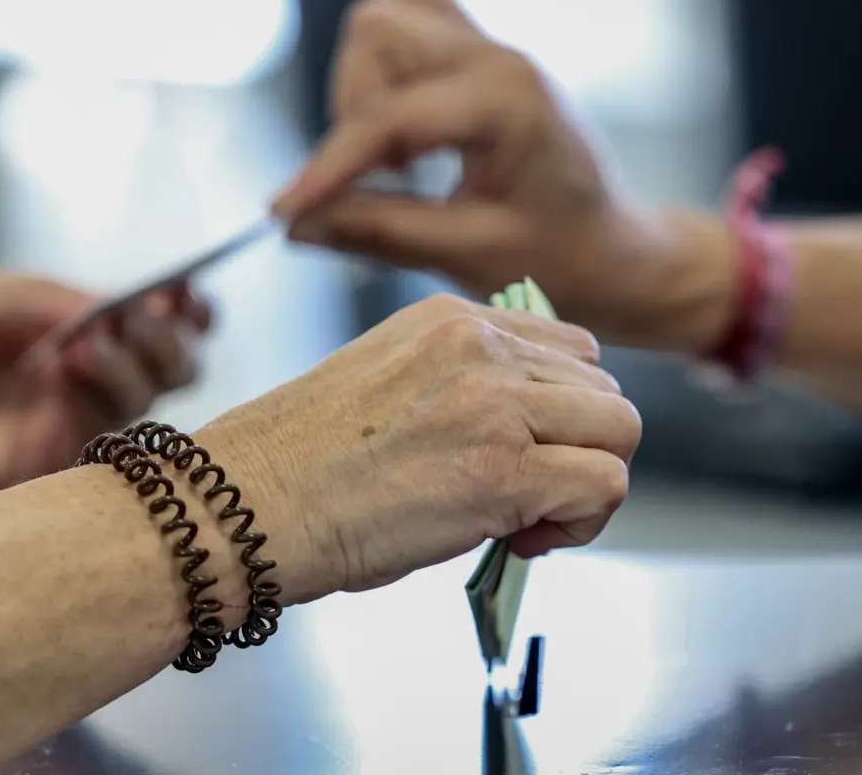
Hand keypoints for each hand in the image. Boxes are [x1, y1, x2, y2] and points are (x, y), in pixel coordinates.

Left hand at [0, 263, 209, 515]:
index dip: (176, 306)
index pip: (141, 324)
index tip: (187, 287)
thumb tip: (124, 307)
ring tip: (96, 336)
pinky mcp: (58, 461)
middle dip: (176, 334)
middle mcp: (76, 382)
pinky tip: (77, 359)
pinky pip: (118, 428)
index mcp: (60, 338)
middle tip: (152, 312)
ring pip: (153, 394)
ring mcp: (71, 422)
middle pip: (168, 364)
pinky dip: (114, 383)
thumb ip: (53, 297)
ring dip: (145, 354)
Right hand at [193, 294, 639, 602]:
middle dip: (580, 447)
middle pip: (603, 389)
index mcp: (450, 321)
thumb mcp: (387, 385)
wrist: (242, 504)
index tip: (524, 450)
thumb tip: (526, 429)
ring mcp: (495, 404)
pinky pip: (606, 485)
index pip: (568, 350)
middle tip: (529, 494)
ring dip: (589, 481)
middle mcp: (481, 347)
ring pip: (620, 431)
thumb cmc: (296, 462)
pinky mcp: (504, 471)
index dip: (561, 411)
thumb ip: (461, 385)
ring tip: (529, 518)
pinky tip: (523, 539)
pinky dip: (582, 521)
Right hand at [275, 0, 732, 352]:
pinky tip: (402, 127)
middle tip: (378, 181)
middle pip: (378, 29)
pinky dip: (385, 64)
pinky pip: (414, 18)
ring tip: (395, 159)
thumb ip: (380, 232)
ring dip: (366, 84)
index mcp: (508, 101)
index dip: (328, 167)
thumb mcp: (470, 256)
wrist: (618, 252)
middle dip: (351, 109)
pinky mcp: (481, 57)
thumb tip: (297, 224)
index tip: (284, 211)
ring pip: (389, 13)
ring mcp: (491, 48)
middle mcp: (499, 57)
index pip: (389, 116)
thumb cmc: (564, 261)